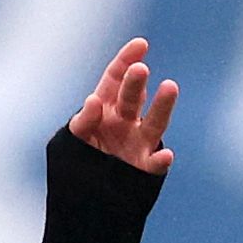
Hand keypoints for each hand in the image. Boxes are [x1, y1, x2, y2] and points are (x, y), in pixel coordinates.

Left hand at [68, 38, 177, 173]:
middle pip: (132, 97)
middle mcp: (126, 122)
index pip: (115, 80)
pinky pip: (156, 164)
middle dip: (135, 82)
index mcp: (106, 110)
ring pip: (155, 122)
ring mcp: (138, 144)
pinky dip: (161, 160)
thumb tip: (94, 100)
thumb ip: (83, 121)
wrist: (85, 198)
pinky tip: (164, 155)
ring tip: (170, 86)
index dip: (126, 60)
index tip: (140, 44)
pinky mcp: (145, 168)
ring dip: (162, 105)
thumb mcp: (72, 140)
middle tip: (139, 69)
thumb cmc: (79, 162)